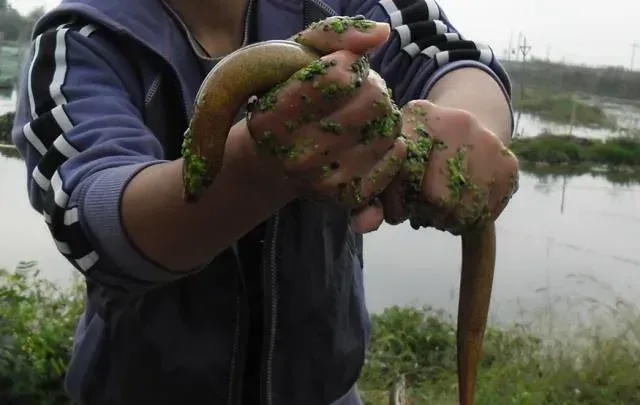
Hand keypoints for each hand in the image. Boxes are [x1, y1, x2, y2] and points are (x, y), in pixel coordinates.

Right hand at [246, 17, 406, 232]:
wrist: (274, 159)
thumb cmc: (287, 98)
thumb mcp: (295, 58)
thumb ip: (335, 35)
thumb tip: (382, 34)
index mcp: (273, 118)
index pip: (339, 77)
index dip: (349, 65)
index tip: (340, 69)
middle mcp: (295, 154)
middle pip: (373, 100)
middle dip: (373, 86)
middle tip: (359, 91)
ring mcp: (321, 180)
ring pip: (388, 128)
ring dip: (383, 114)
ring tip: (363, 115)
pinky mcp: (346, 197)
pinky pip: (393, 160)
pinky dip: (391, 144)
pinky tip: (373, 139)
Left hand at [379, 100, 519, 233]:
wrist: (467, 127)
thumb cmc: (416, 153)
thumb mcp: (391, 162)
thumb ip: (371, 196)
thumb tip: (364, 226)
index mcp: (419, 116)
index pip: (403, 173)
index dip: (397, 201)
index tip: (398, 208)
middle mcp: (458, 122)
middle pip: (437, 196)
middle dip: (425, 212)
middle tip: (422, 210)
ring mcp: (489, 143)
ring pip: (464, 209)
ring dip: (447, 220)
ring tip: (441, 210)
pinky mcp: (510, 165)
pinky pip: (486, 213)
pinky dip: (470, 219)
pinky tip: (462, 207)